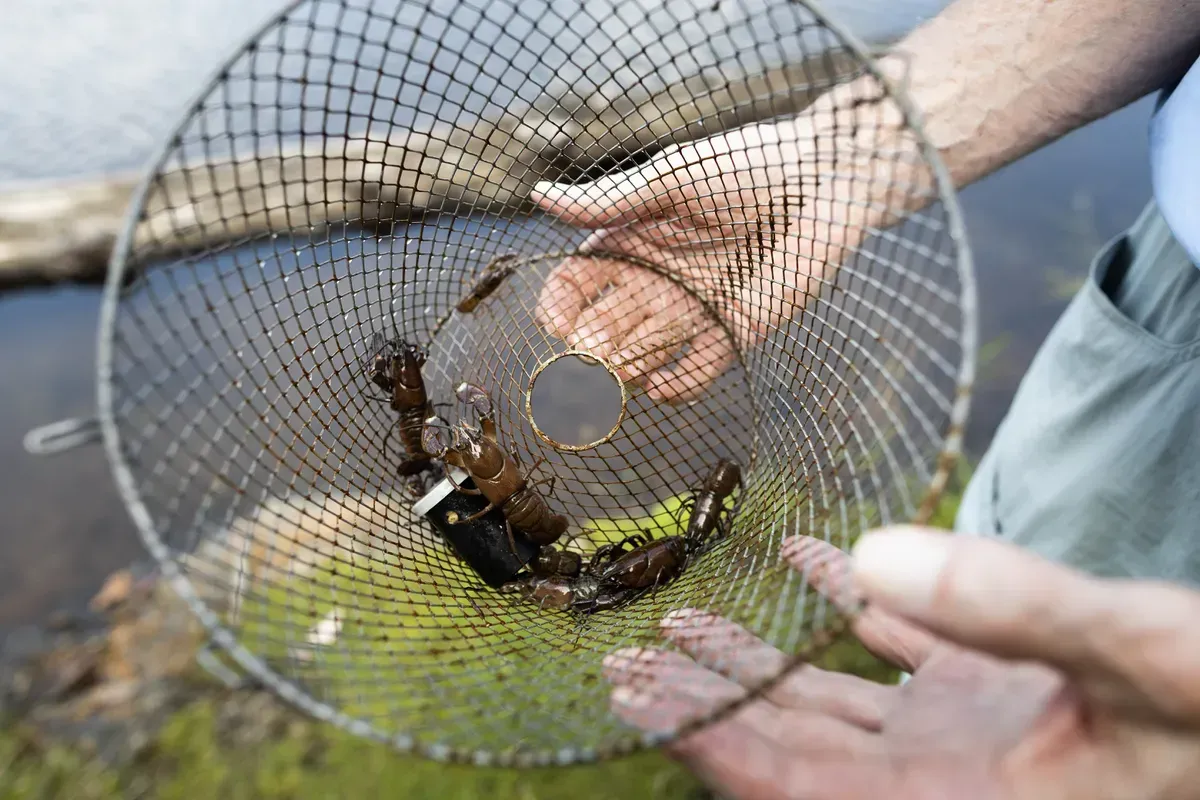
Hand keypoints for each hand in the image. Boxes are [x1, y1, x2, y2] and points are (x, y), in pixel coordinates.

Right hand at [529, 102, 884, 402]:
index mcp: (630, 242)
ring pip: (638, 359)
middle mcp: (654, 282)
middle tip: (586, 361)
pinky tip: (660, 387)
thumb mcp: (669, 179)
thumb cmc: (747, 165)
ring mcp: (691, 312)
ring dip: (622, 373)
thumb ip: (606, 202)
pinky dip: (673, 389)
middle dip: (585, 353)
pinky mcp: (734, 334)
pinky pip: (693, 376)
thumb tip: (538, 196)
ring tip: (619, 372)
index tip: (556, 323)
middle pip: (600, 331)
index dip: (559, 308)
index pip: (575, 287)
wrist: (826, 180)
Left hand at [602, 529, 1199, 799]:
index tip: (638, 706)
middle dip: (706, 705)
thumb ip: (1017, 608)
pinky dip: (850, 606)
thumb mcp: (1144, 658)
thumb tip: (873, 553)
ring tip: (678, 625)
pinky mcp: (992, 695)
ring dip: (756, 663)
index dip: (712, 747)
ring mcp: (966, 737)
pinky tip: (812, 558)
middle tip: (625, 663)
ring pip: (832, 704)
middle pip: (793, 746)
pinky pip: (902, 650)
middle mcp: (948, 780)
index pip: (800, 787)